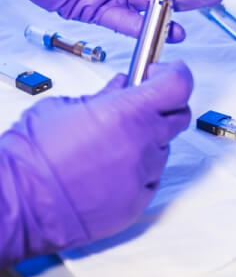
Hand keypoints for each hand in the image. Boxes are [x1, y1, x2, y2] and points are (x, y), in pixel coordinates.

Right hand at [0, 61, 192, 265]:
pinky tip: (111, 170)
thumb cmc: (32, 154)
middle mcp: (143, 142)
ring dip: (148, 141)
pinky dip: (139, 170)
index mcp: (127, 112)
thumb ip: (105, 95)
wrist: (15, 203)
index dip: (176, 74)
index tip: (164, 73)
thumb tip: (122, 86)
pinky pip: (151, 178)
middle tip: (140, 108)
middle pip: (179, 116)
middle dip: (164, 107)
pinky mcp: (138, 202)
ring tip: (112, 146)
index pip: (179, 84)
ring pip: (163, 149)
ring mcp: (143, 174)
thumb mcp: (66, 106)